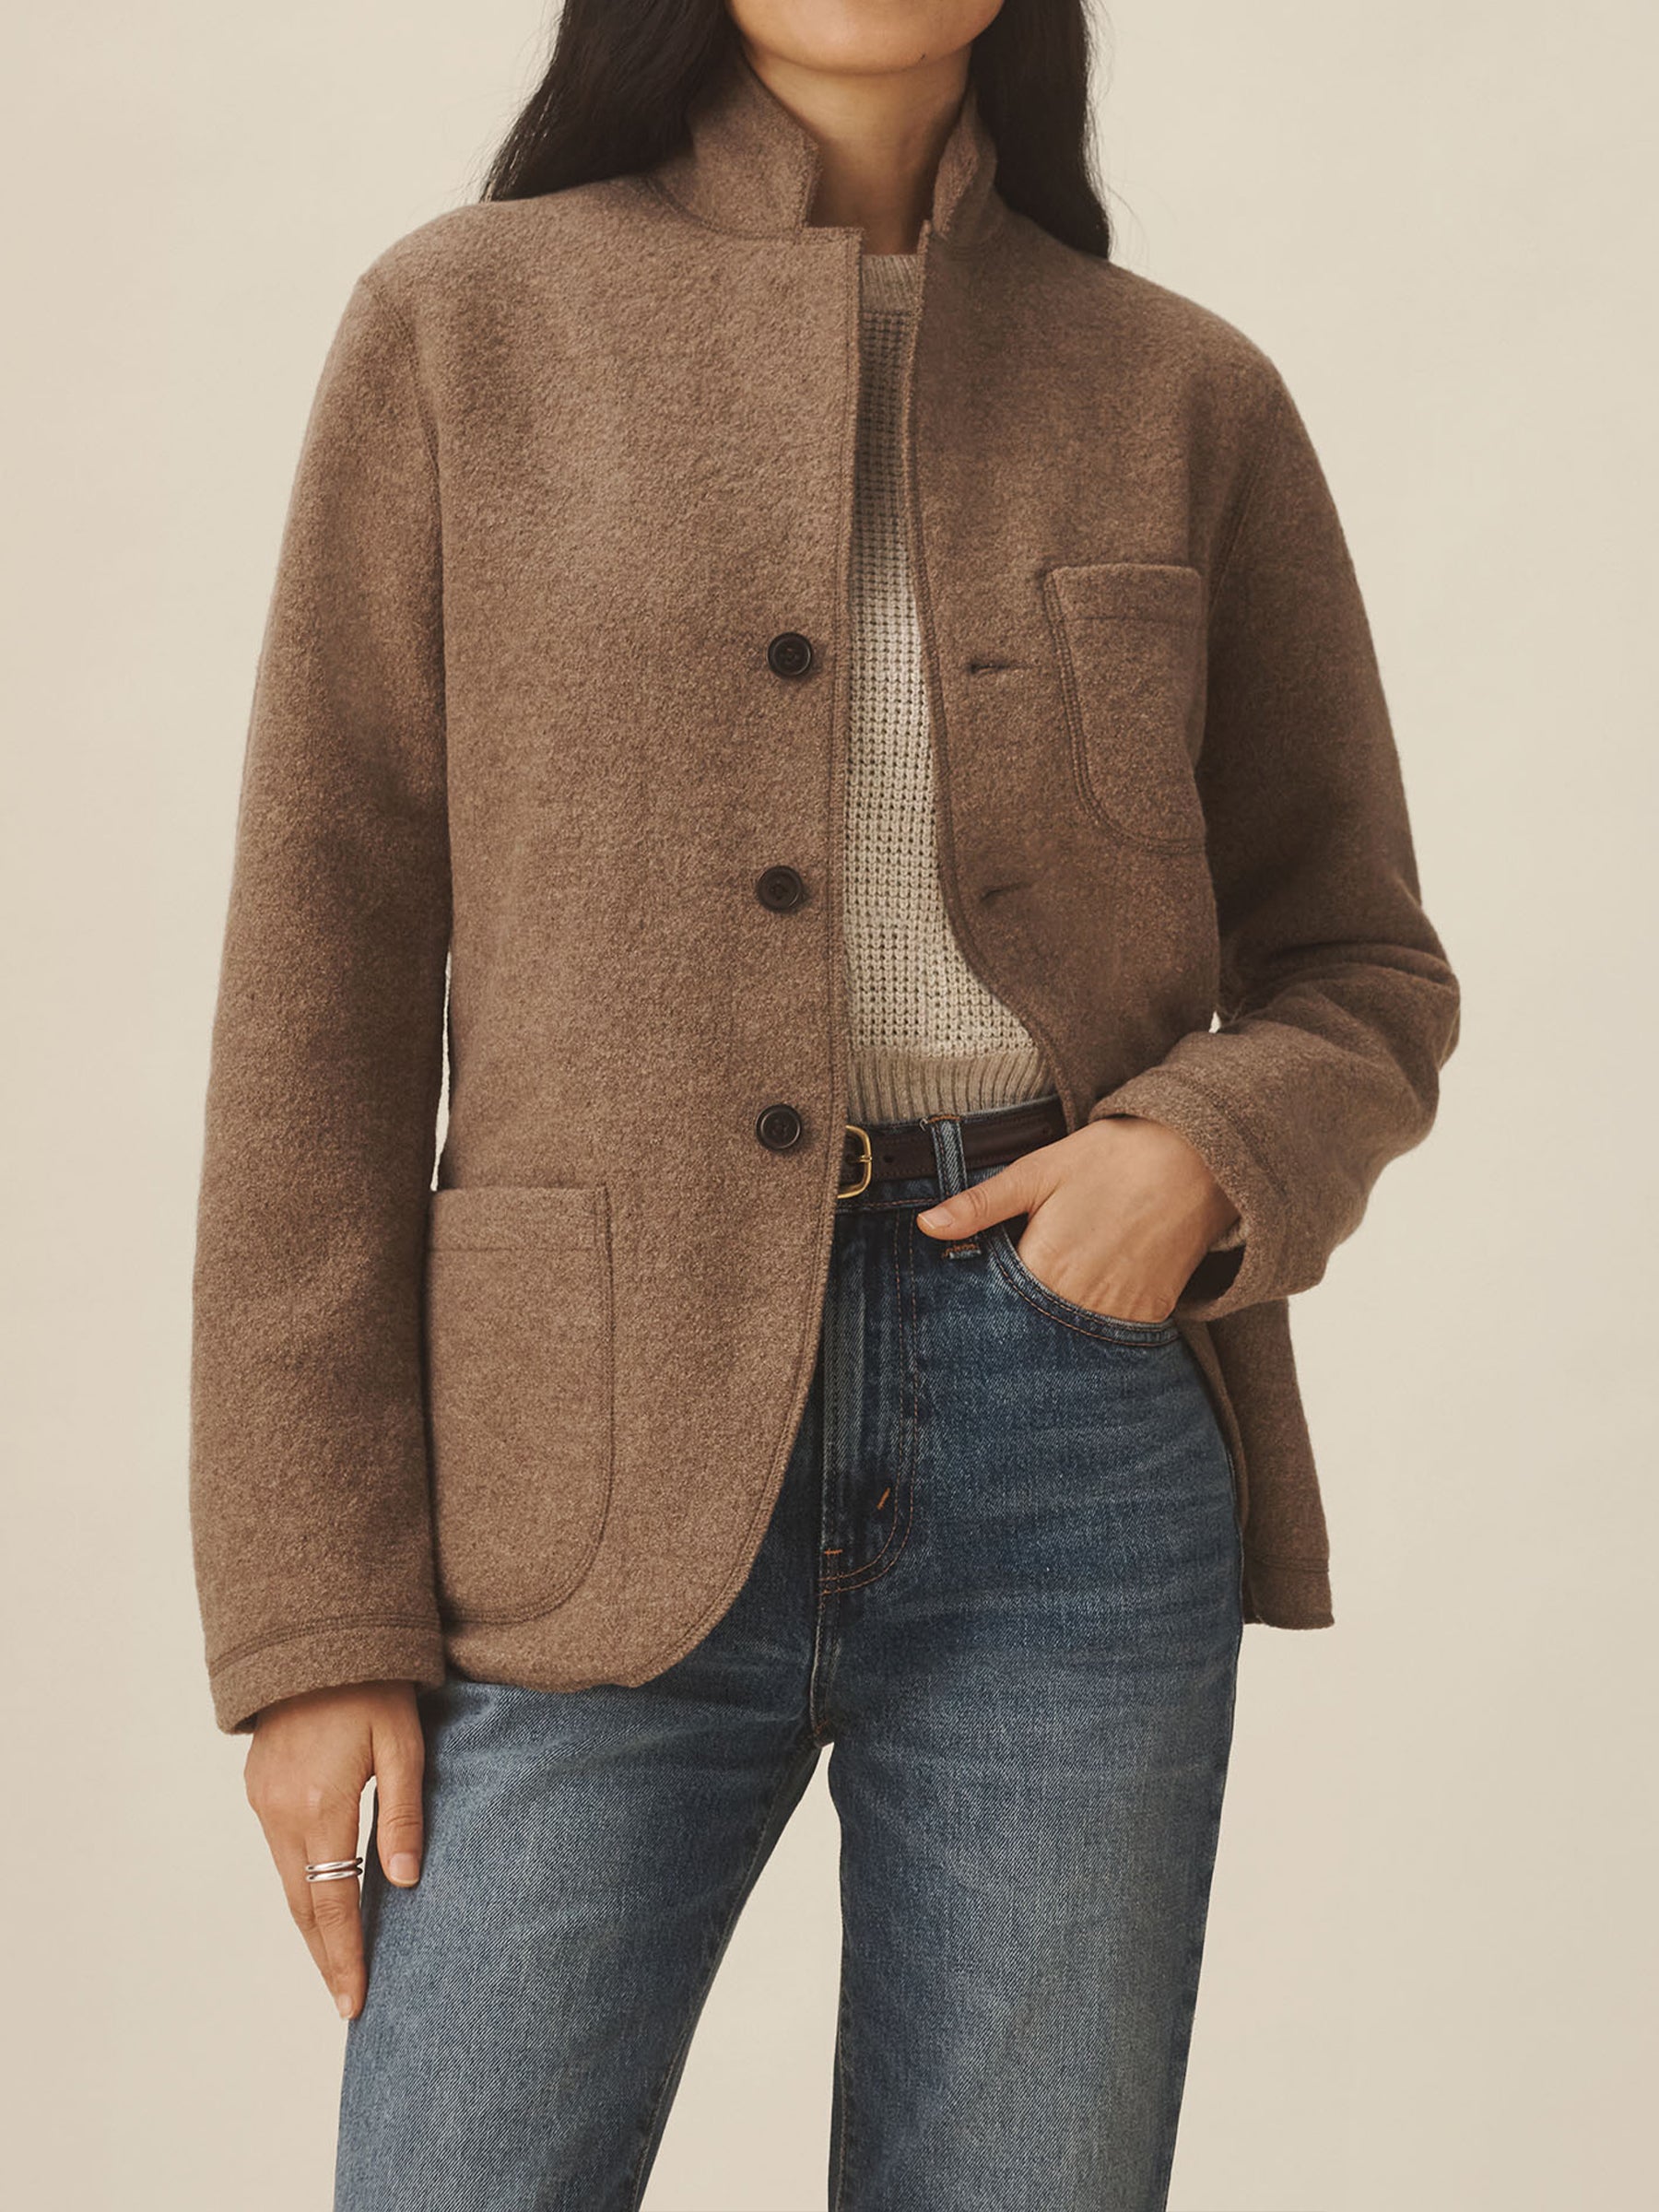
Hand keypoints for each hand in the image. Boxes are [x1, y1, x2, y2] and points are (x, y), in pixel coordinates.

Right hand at [243, 1680, 424, 2020]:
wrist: (314, 1636)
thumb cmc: (373, 1685)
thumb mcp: (403, 1745)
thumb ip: (404, 1815)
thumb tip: (406, 1884)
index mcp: (320, 1805)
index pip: (332, 1903)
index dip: (345, 1957)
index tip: (356, 2002)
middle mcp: (280, 1812)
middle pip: (302, 1905)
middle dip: (325, 1956)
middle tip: (347, 2003)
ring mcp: (263, 1800)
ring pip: (288, 1881)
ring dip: (311, 1923)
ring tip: (340, 1963)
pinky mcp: (258, 1787)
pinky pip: (281, 1851)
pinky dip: (302, 1884)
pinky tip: (323, 1900)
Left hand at [915, 1114, 1238, 1323]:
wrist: (1198, 1159)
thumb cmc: (1113, 1158)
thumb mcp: (1038, 1171)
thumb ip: (981, 1204)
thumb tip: (927, 1225)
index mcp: (1046, 1264)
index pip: (993, 1310)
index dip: (976, 1311)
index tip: (961, 1313)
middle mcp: (1080, 1299)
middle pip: (1029, 1332)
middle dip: (1010, 1329)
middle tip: (995, 1323)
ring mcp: (1119, 1312)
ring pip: (1068, 1342)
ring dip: (1049, 1334)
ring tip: (1037, 1316)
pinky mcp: (1149, 1314)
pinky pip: (1108, 1339)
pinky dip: (1088, 1333)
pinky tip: (1076, 1313)